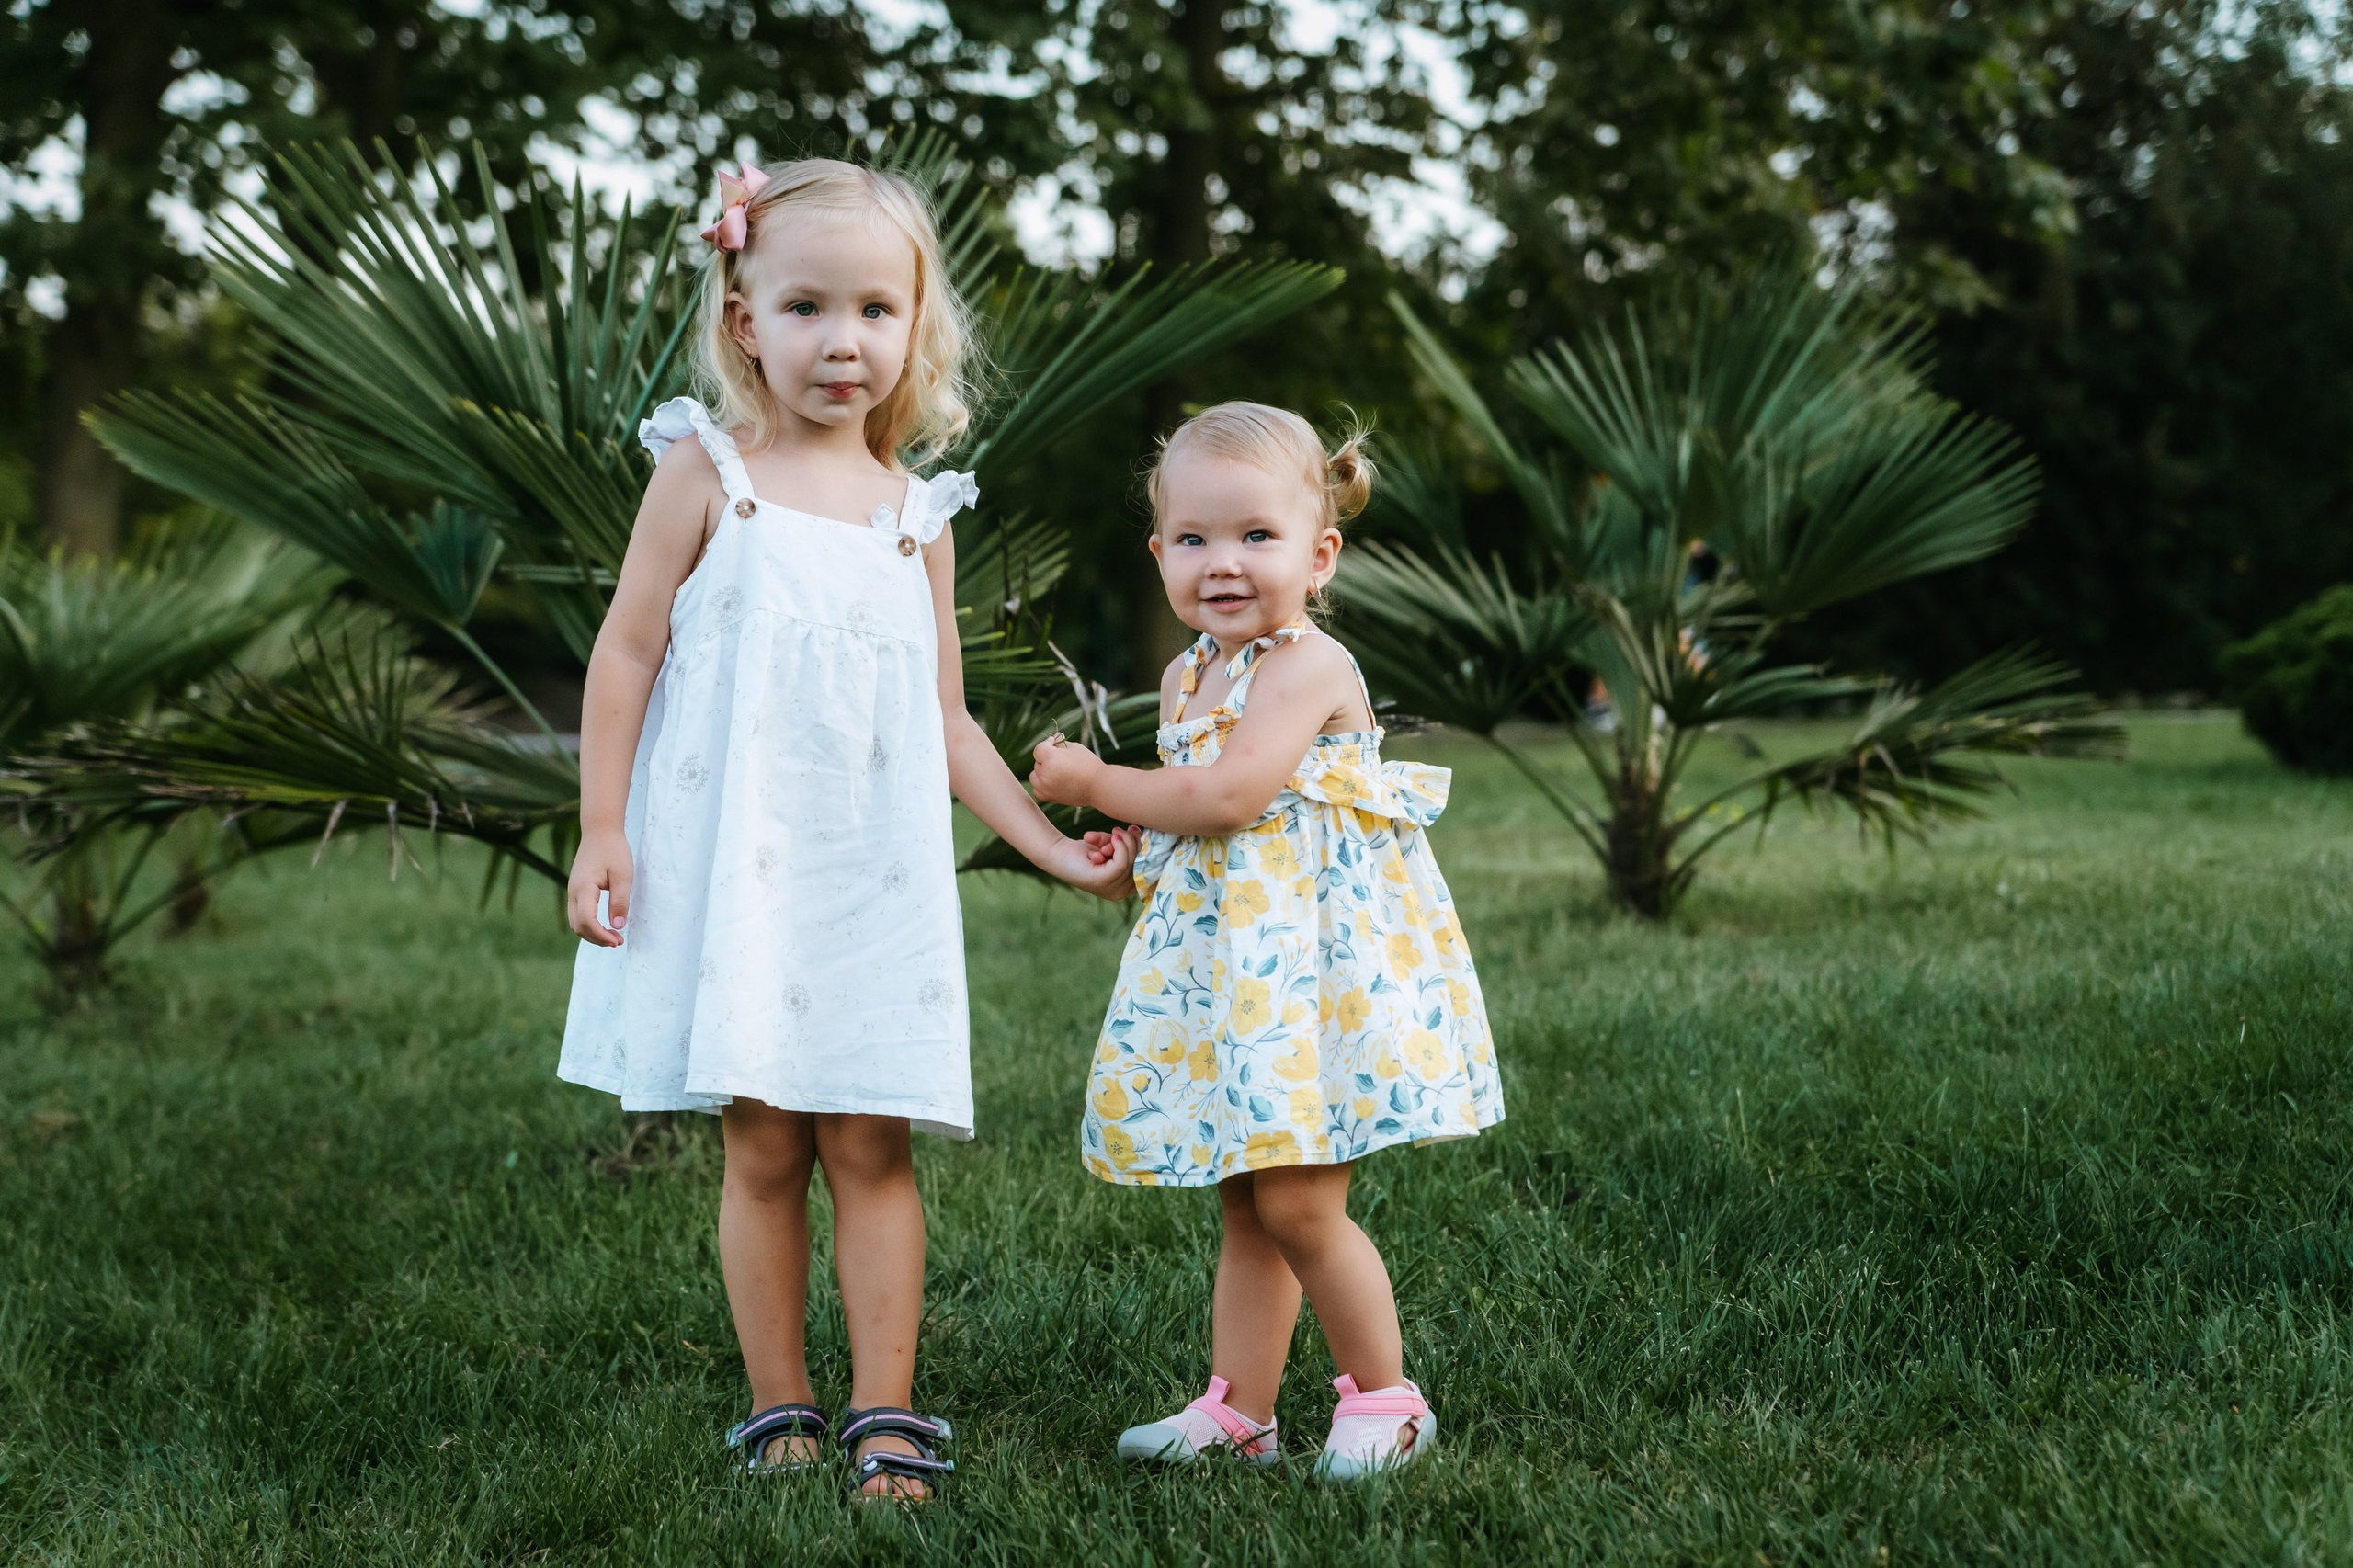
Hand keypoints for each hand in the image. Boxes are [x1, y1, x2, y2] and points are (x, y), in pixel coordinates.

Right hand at [567, 827, 632, 945]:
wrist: (600, 830)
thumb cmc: (614, 850)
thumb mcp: (623, 875)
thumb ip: (620, 901)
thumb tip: (617, 926)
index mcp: (584, 888)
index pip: (586, 920)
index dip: (601, 935)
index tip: (618, 941)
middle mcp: (573, 892)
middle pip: (577, 926)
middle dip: (596, 938)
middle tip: (618, 942)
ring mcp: (572, 891)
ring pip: (575, 922)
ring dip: (592, 934)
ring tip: (612, 937)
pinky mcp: (576, 890)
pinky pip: (577, 914)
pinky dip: (588, 925)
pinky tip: (604, 926)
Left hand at [1029, 733, 1105, 807]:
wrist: (1099, 786)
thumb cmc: (1089, 764)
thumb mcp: (1075, 748)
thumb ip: (1061, 743)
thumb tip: (1055, 737)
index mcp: (1051, 758)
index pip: (1039, 749)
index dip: (1047, 743)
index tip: (1055, 743)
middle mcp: (1044, 773)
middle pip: (1038, 762)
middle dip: (1047, 758)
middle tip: (1062, 759)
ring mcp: (1045, 787)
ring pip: (1034, 776)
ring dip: (1042, 772)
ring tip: (1056, 771)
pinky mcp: (1048, 797)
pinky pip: (1037, 789)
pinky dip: (1042, 785)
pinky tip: (1053, 781)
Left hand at [1054, 825, 1139, 901]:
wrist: (1058, 852)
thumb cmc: (1086, 850)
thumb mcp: (1113, 847)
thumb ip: (1128, 843)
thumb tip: (1137, 831)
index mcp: (1126, 887)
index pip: (1148, 868)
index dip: (1144, 847)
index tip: (1133, 831)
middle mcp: (1121, 893)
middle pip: (1143, 863)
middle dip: (1132, 842)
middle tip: (1117, 831)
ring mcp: (1112, 890)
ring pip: (1134, 861)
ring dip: (1122, 841)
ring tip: (1110, 836)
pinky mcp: (1104, 882)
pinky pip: (1123, 862)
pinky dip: (1118, 845)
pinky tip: (1110, 838)